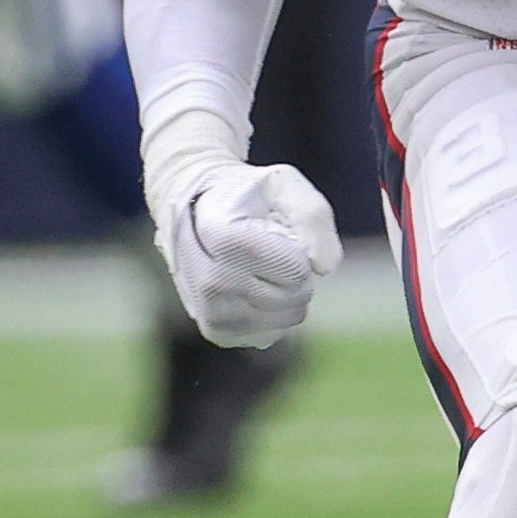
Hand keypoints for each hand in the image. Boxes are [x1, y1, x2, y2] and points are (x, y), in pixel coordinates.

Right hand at [160, 161, 340, 348]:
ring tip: (259, 265)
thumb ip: (312, 216)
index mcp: (225, 238)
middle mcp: (211, 281)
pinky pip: (271, 333)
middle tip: (270, 247)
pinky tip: (254, 287)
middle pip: (295, 295)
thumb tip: (324, 267)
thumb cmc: (245, 195)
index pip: (295, 268)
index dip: (300, 248)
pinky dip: (275, 313)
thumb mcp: (282, 183)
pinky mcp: (215, 332)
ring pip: (287, 318)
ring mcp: (211, 311)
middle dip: (298, 271)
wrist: (192, 212)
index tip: (274, 228)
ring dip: (288, 292)